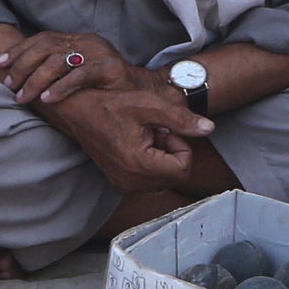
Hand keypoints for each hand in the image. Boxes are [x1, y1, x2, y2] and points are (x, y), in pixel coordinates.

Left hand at [0, 30, 135, 106]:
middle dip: (23, 66)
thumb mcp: (77, 72)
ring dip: (37, 80)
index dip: (19, 49)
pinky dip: (62, 87)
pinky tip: (49, 99)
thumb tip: (21, 77)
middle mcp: (87, 41)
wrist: (143, 92)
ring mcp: (99, 52)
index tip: (0, 63)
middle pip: (46, 47)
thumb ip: (56, 69)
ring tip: (24, 96)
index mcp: (78, 39)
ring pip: (59, 61)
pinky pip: (81, 75)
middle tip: (10, 85)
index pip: (42, 38)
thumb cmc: (105, 87)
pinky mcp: (110, 67)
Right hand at [49, 82, 214, 191]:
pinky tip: (137, 141)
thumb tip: (209, 129)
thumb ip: (181, 120)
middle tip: (155, 130)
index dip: (181, 146)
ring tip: (145, 134)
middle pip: (174, 175)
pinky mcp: (119, 182)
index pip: (183, 168)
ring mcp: (122, 185)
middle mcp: (129, 182)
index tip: (165, 129)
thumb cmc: (112, 103)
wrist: (78, 110)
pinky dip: (150, 160)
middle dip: (172, 151)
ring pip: (163, 177)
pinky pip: (149, 178)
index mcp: (138, 164)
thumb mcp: (150, 105)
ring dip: (162, 155)